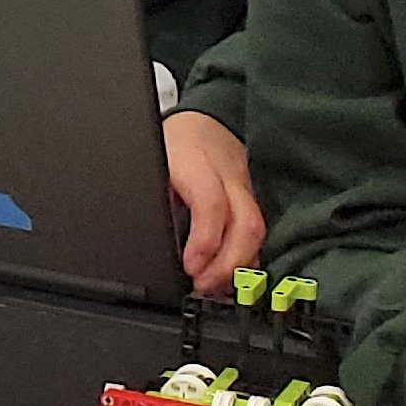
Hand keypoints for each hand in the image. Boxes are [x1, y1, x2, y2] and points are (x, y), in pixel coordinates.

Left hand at [161, 111, 264, 293]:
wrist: (203, 119)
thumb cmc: (172, 142)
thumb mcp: (152, 162)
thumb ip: (156, 198)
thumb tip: (149, 238)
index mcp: (196, 162)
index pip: (211, 204)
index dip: (204, 241)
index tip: (190, 267)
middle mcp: (229, 176)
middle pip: (246, 223)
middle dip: (228, 264)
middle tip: (202, 285)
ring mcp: (245, 187)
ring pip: (257, 230)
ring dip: (238, 266)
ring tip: (214, 287)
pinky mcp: (252, 198)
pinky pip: (255, 231)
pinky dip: (244, 257)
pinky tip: (228, 275)